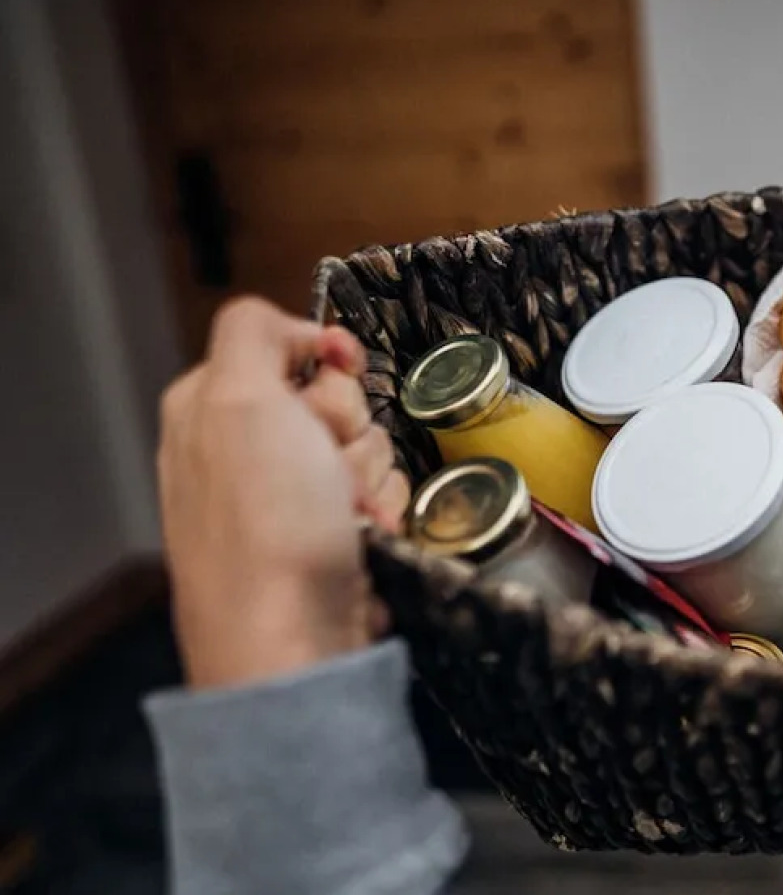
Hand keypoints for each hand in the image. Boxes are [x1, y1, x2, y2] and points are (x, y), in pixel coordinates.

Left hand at [157, 298, 410, 688]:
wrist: (292, 642)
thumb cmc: (264, 527)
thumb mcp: (238, 399)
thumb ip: (253, 333)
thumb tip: (295, 328)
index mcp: (209, 406)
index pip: (291, 344)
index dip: (325, 361)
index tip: (336, 379)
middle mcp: (245, 449)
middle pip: (338, 396)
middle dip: (351, 426)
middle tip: (329, 465)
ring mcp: (290, 497)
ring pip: (369, 444)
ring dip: (372, 475)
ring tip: (345, 515)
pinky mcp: (330, 536)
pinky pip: (382, 493)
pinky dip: (384, 512)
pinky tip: (361, 538)